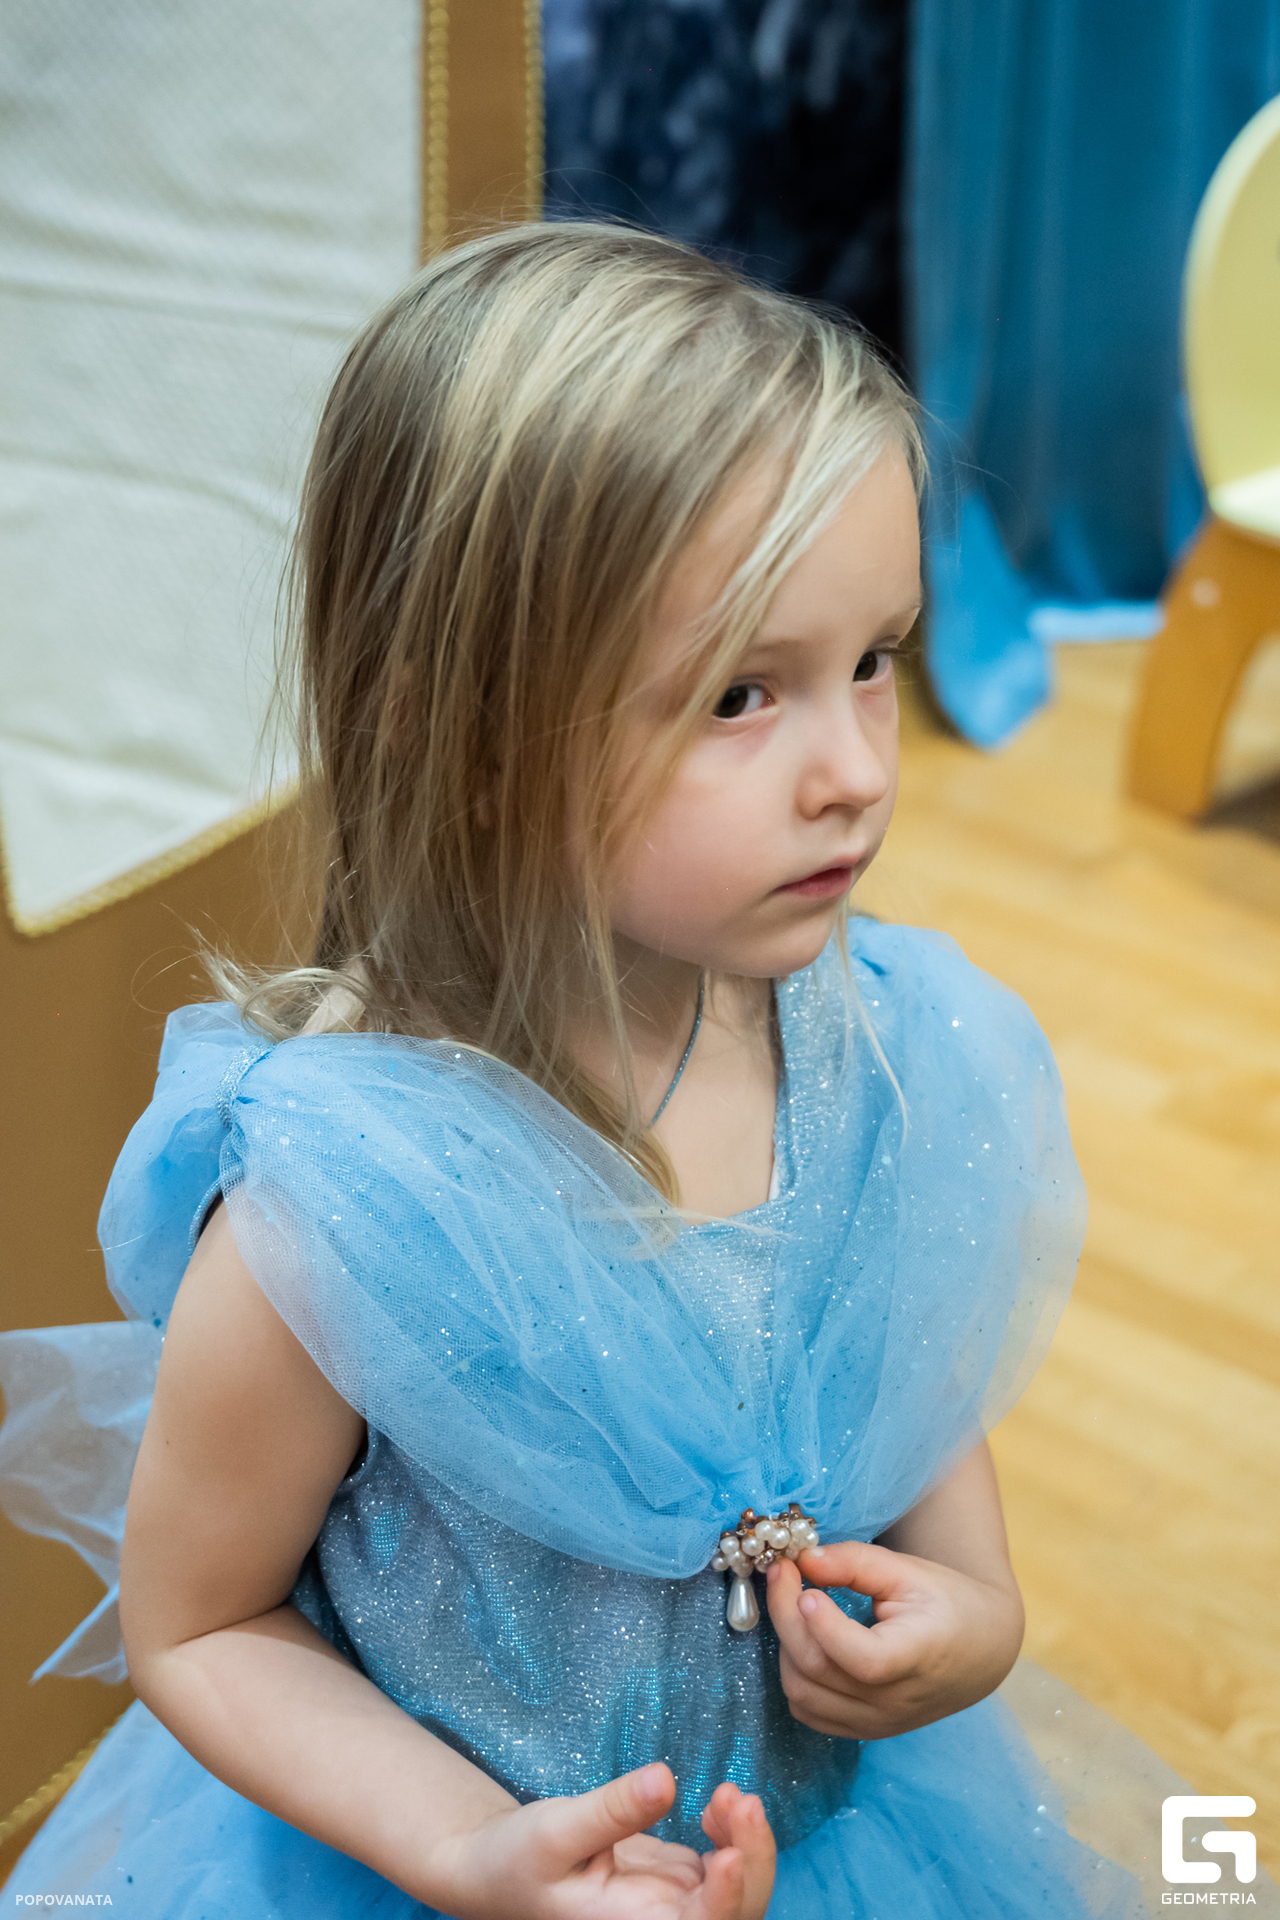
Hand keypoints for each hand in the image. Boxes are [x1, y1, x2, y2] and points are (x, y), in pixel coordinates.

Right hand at [430, 1763, 775, 1919]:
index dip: (726, 1901)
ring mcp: (674, 1906)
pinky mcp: (677, 1883)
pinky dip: (733, 1834)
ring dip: (748, 1844)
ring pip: (741, 1893)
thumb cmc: (516, 1859)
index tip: (730, 1854)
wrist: (498, 1868)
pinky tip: (717, 1804)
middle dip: (755, 1860)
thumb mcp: (554, 1829)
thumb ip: (612, 1811)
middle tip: (740, 1797)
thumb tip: (667, 1780)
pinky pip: (726, 1868)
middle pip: (736, 1916)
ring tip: (729, 1794)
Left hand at [765, 1539, 1023, 1739]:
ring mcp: (876, 1723)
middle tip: (781, 1572)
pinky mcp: (863, 1730)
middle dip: (785, 1615)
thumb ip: (855, 1562)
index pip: (863, 1661)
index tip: (806, 1584)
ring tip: (794, 1604)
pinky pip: (808, 1712)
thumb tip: (804, 1558)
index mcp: (916, 1659)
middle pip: (818, 1670)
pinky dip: (794, 1675)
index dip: (825, 1626)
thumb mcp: (908, 1571)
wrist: (979, 1650)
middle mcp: (894, 1702)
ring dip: (786, 1645)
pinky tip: (804, 1640)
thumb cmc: (945, 1603)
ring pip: (802, 1694)